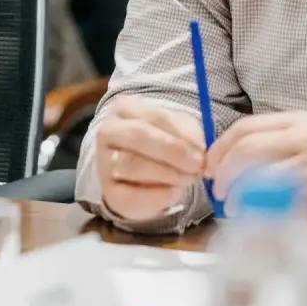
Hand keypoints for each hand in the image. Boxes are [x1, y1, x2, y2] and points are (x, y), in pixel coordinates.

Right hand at [95, 95, 205, 221]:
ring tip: (187, 179)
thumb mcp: (175, 130)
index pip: (154, 116)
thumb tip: (200, 148)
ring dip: (167, 174)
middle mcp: (108, 131)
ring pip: (132, 165)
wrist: (135, 173)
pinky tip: (173, 193)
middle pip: (137, 136)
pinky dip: (157, 197)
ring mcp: (103, 161)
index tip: (202, 149)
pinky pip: (130, 195)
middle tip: (196, 166)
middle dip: (172, 152)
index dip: (180, 134)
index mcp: (124, 108)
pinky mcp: (108, 191)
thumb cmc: (158, 143)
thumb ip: (189, 135)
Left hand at [205, 111, 306, 246]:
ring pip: (256, 177)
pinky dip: (255, 212)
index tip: (210, 166)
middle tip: (217, 189)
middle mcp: (304, 141)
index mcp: (297, 123)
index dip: (220, 149)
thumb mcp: (299, 141)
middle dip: (223, 172)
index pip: (244, 128)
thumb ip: (264, 142)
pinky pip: (273, 205)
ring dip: (236, 195)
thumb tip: (218, 159)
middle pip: (247, 149)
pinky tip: (252, 216)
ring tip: (232, 206)